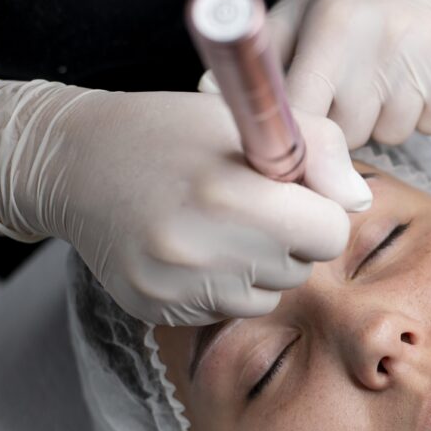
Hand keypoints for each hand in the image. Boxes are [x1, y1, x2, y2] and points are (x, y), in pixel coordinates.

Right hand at [0, 79, 372, 325]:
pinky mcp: (154, 309)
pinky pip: (223, 312)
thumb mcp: (245, 119)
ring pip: (265, 298)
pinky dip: (220, 286)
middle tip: (247, 206)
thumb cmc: (169, 132)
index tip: (292, 195)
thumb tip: (357, 202)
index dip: (318, 211)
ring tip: (216, 226)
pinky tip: (190, 248)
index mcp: (231, 194)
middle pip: (300, 269)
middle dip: (288, 240)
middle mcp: (202, 249)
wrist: (72, 162)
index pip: (328, 234)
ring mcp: (175, 286)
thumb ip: (319, 150)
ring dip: (256, 268)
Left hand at [199, 0, 430, 147]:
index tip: (290, 148)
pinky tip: (412, 81)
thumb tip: (203, 99)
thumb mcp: (295, 15)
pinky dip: (420, 115)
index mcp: (334, 26)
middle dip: (342, 123)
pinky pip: (429, 128)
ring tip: (380, 79)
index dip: (295, 140)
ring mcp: (426, 60)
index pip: (304, 113)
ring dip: (381, 120)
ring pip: (389, 136)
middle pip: (348, 134)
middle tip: (345, 89)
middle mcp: (382, 42)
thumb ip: (257, 62)